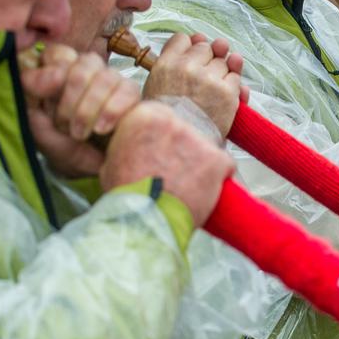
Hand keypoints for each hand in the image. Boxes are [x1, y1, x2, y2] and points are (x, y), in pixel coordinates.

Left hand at [20, 44, 140, 178]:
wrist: (91, 174)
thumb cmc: (64, 148)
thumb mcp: (38, 126)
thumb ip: (34, 96)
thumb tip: (55, 75)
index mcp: (62, 74)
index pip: (58, 53)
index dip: (51, 70)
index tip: (43, 94)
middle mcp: (90, 73)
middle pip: (85, 62)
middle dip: (71, 97)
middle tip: (64, 126)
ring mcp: (114, 83)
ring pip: (107, 76)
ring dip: (89, 107)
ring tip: (80, 133)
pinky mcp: (134, 98)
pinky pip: (128, 91)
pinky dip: (112, 110)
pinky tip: (102, 128)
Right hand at [100, 101, 234, 225]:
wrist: (145, 222)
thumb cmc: (128, 198)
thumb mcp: (113, 161)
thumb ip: (128, 144)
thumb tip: (134, 145)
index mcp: (146, 118)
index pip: (165, 116)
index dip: (166, 137)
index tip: (164, 150)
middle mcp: (174, 123)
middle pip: (187, 131)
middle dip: (184, 149)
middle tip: (175, 171)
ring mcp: (198, 140)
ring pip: (206, 147)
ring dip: (200, 163)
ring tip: (186, 184)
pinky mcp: (217, 159)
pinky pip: (225, 164)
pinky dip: (219, 177)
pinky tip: (203, 190)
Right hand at [143, 32, 247, 135]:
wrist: (180, 145)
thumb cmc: (166, 122)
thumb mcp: (154, 89)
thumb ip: (172, 62)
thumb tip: (197, 38)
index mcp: (165, 65)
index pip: (183, 40)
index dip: (190, 47)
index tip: (193, 56)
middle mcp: (188, 67)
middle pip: (206, 48)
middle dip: (208, 59)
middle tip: (205, 77)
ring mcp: (210, 78)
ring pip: (223, 61)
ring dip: (223, 72)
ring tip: (214, 90)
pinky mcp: (228, 92)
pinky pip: (236, 78)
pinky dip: (235, 86)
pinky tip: (226, 97)